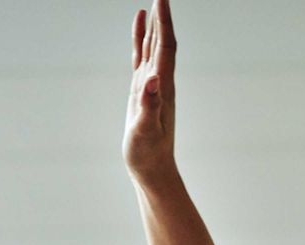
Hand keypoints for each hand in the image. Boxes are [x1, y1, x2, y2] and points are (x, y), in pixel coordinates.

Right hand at [123, 0, 178, 176]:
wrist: (152, 168)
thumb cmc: (149, 153)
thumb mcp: (147, 130)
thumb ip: (151, 105)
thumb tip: (154, 79)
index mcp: (163, 87)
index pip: (166, 47)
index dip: (164, 22)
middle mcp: (160, 81)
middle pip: (163, 41)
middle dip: (162, 16)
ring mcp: (152, 85)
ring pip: (153, 47)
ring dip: (153, 24)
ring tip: (151, 3)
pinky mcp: (142, 91)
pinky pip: (141, 58)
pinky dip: (140, 41)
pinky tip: (138, 29)